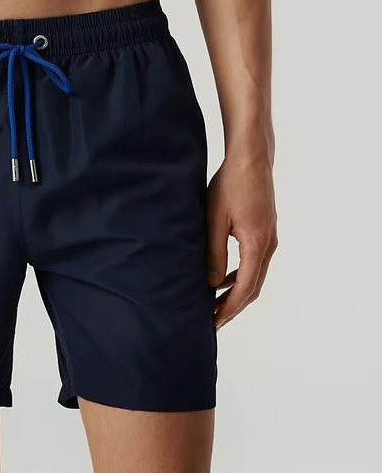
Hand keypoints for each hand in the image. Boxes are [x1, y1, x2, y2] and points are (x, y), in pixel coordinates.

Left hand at [206, 150, 277, 328]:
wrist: (251, 159)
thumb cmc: (230, 184)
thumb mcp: (215, 219)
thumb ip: (214, 253)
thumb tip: (212, 284)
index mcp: (257, 245)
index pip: (245, 288)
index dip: (229, 309)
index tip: (214, 323)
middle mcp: (269, 245)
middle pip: (253, 288)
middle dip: (233, 307)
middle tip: (213, 322)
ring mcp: (270, 238)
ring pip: (256, 277)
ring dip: (237, 292)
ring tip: (215, 304)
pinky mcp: (266, 231)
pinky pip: (256, 263)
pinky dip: (241, 276)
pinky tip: (224, 279)